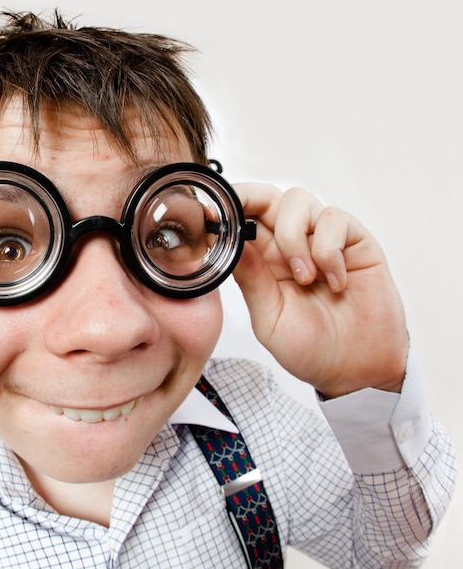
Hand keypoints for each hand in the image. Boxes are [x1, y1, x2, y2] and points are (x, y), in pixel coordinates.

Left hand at [232, 183, 408, 397]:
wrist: (357, 370)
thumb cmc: (312, 350)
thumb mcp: (270, 320)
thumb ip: (252, 281)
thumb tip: (231, 245)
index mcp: (263, 261)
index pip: (241, 219)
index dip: (227, 209)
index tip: (212, 216)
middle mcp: (291, 244)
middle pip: (267, 198)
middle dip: (252, 201)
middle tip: (249, 229)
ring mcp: (323, 240)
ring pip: (297, 201)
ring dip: (294, 237)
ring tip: (305, 278)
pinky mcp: (355, 242)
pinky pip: (335, 220)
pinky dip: (329, 250)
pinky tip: (335, 281)